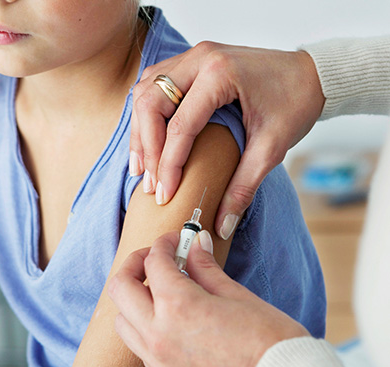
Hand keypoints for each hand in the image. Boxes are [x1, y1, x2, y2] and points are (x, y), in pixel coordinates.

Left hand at [108, 231, 307, 366]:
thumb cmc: (271, 339)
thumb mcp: (237, 295)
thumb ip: (206, 269)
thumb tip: (195, 246)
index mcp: (177, 306)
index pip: (154, 262)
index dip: (165, 244)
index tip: (178, 242)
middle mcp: (159, 336)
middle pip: (120, 290)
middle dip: (135, 266)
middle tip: (156, 261)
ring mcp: (160, 366)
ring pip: (124, 325)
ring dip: (135, 304)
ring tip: (162, 297)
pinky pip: (144, 354)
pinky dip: (150, 334)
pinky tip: (176, 329)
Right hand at [130, 43, 324, 238]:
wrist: (312, 75)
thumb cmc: (295, 103)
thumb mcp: (271, 150)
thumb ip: (243, 188)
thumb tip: (221, 225)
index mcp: (220, 74)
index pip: (179, 126)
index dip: (167, 165)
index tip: (165, 195)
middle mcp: (201, 58)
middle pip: (150, 102)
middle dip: (146, 148)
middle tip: (150, 184)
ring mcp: (194, 56)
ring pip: (146, 91)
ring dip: (140, 131)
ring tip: (142, 169)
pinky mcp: (193, 63)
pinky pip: (155, 86)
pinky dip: (147, 116)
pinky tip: (149, 143)